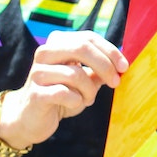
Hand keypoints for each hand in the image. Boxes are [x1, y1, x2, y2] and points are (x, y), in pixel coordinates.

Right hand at [0, 30, 128, 148]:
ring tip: (87, 99)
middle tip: (115, 82)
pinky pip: (64, 93)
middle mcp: (45, 53)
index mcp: (57, 44)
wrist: (32, 118)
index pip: (88, 38)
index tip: (124, 67)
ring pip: (75, 74)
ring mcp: (37, 72)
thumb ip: (100, 71)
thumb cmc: (62, 95)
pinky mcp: (34, 93)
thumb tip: (122, 65)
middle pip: (81, 48)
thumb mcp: (85, 81)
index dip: (110, 51)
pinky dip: (76, 101)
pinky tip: (74, 104)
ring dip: (90, 90)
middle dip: (105, 66)